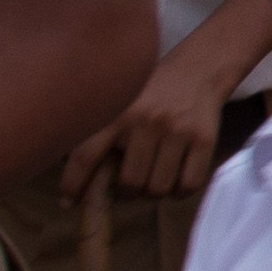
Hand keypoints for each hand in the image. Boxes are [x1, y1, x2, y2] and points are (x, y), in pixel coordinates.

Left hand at [67, 58, 235, 199]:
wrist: (200, 68)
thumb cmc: (152, 92)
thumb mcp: (121, 102)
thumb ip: (102, 132)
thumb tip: (81, 179)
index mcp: (118, 112)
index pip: (85, 156)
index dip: (73, 184)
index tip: (68, 202)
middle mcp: (145, 121)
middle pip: (129, 182)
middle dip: (127, 192)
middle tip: (128, 187)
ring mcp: (176, 131)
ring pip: (158, 188)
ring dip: (153, 193)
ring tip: (152, 180)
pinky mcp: (203, 139)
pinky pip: (188, 184)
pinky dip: (180, 192)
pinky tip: (176, 181)